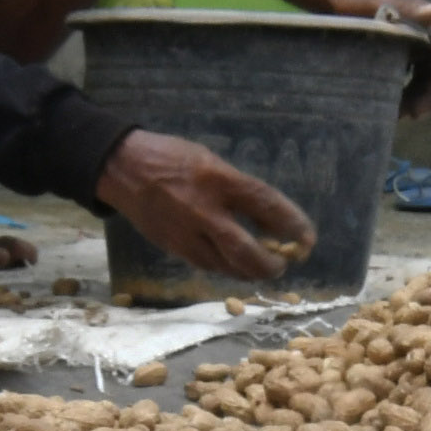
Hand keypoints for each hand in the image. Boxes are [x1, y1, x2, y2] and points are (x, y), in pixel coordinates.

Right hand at [98, 129, 317, 280]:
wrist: (122, 168)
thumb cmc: (172, 157)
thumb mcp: (211, 161)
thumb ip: (238, 188)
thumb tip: (268, 216)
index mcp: (219, 180)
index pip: (265, 205)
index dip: (292, 224)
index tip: (308, 238)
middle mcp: (204, 210)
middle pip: (245, 250)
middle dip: (269, 264)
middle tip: (283, 264)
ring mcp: (186, 233)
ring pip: (225, 266)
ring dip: (249, 272)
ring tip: (262, 269)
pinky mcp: (173, 247)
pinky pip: (206, 265)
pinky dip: (226, 269)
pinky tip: (235, 267)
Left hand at [344, 0, 430, 118]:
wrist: (330, 0)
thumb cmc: (348, 0)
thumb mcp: (372, 5)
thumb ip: (406, 9)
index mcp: (421, 18)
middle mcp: (422, 31)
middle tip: (415, 114)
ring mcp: (412, 43)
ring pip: (426, 76)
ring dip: (419, 97)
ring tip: (401, 115)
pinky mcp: (401, 53)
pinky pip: (412, 77)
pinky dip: (408, 93)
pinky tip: (395, 108)